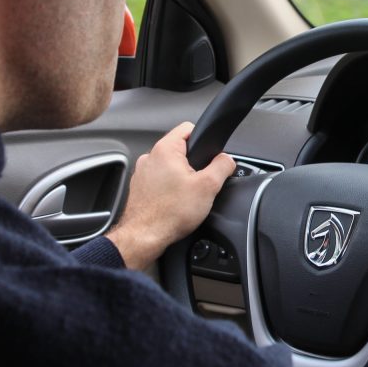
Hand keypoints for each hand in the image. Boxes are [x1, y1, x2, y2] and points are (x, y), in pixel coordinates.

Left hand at [104, 121, 235, 270]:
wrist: (144, 237)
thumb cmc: (169, 214)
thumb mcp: (208, 187)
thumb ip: (222, 166)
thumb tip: (228, 160)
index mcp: (165, 149)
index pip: (188, 128)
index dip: (204, 139)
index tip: (209, 155)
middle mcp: (150, 157)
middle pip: (180, 149)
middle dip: (194, 164)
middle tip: (200, 183)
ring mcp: (142, 173)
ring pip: (170, 167)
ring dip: (180, 177)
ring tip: (186, 196)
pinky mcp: (139, 188)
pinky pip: (159, 181)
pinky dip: (168, 189)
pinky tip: (174, 203)